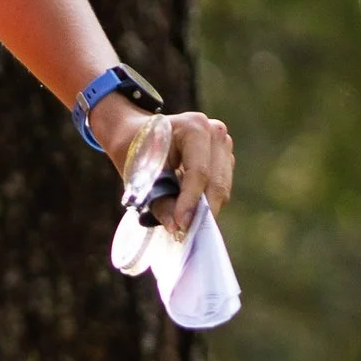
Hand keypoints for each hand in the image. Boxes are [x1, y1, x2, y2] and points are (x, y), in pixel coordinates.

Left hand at [120, 108, 233, 234]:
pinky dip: (206, 201)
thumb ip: (160, 202)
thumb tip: (176, 226)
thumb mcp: (142, 176)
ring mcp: (223, 144)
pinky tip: (190, 210)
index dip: (191, 201)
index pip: (198, 172)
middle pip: (216, 181)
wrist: (136, 135)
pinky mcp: (224, 158)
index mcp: (194, 128)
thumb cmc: (137, 152)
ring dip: (205, 208)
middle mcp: (215, 132)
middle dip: (201, 210)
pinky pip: (220, 186)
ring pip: (221, 186)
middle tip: (185, 232)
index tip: (182, 225)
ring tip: (184, 223)